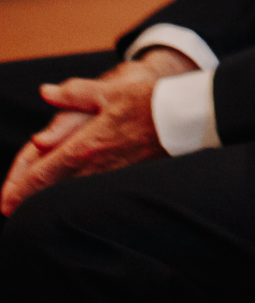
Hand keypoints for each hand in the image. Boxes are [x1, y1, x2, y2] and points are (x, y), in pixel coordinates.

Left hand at [0, 53, 188, 214]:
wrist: (189, 117)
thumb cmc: (150, 101)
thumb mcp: (109, 92)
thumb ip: (74, 93)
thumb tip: (46, 92)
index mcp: (86, 145)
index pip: (43, 173)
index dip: (18, 189)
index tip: (3, 202)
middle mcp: (96, 165)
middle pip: (53, 190)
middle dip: (28, 200)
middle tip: (9, 209)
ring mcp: (112, 174)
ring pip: (71, 193)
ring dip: (50, 200)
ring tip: (32, 206)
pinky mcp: (128, 176)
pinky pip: (93, 190)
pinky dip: (75, 196)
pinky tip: (71, 196)